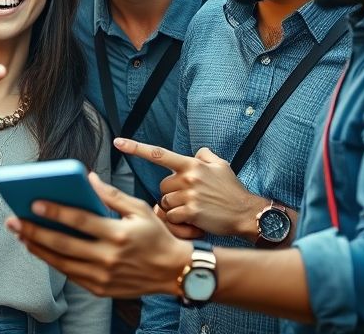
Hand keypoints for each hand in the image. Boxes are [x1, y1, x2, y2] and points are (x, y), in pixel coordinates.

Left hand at [7, 172, 192, 297]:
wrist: (173, 272)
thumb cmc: (155, 236)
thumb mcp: (138, 209)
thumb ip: (110, 195)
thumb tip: (87, 178)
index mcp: (118, 234)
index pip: (79, 221)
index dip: (55, 211)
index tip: (34, 202)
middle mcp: (108, 258)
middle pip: (63, 244)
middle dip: (34, 231)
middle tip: (14, 220)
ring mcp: (103, 276)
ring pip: (61, 263)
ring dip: (38, 248)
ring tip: (21, 234)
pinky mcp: (100, 289)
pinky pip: (70, 275)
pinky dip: (53, 262)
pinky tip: (40, 249)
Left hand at [116, 138, 267, 242]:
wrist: (246, 213)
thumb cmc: (232, 190)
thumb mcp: (221, 165)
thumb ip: (205, 156)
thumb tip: (196, 153)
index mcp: (192, 164)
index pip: (159, 154)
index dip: (136, 148)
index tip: (117, 142)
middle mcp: (188, 178)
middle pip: (162, 185)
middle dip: (170, 192)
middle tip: (188, 197)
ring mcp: (189, 196)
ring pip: (165, 202)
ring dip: (174, 207)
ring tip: (193, 208)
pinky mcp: (191, 213)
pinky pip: (172, 216)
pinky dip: (179, 220)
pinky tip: (192, 219)